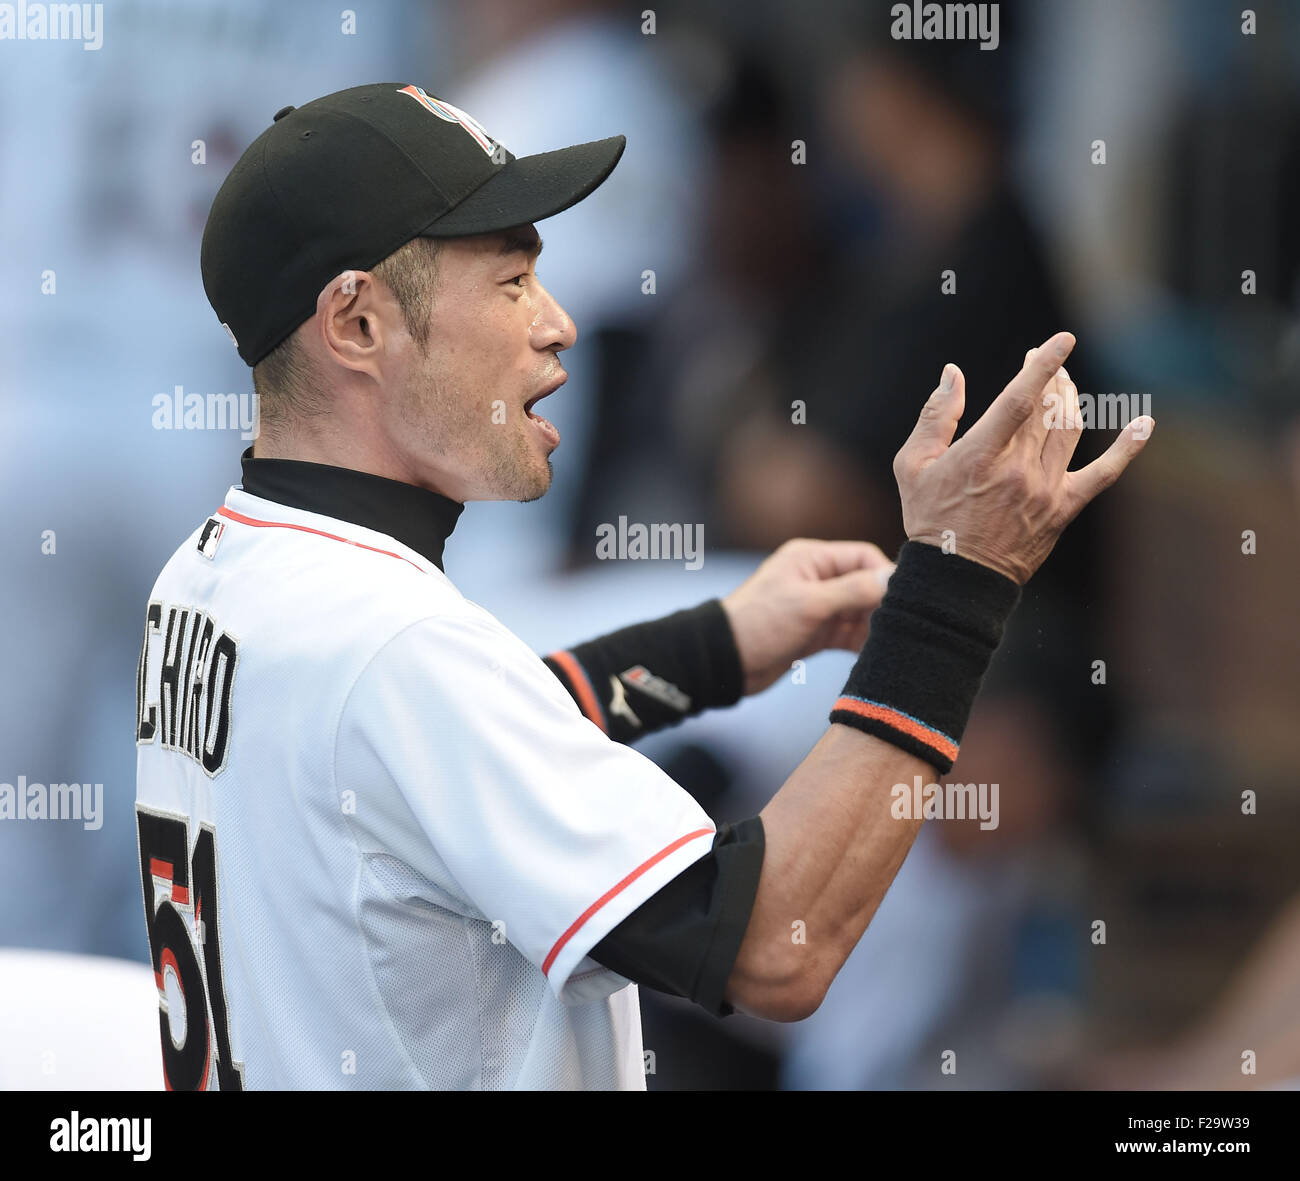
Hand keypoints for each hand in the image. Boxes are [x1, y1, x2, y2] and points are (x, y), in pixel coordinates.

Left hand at [721, 539, 894, 695]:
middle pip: (865, 585)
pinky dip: (862, 643)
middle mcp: (817, 580)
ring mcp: (817, 608)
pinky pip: (849, 635)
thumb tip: (893, 579)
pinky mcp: (816, 634)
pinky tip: (877, 656)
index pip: (863, 557)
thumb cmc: (758, 623)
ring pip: (860, 613)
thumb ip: (852, 591)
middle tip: (903, 626)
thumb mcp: (809, 604)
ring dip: (875, 627)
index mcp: (812, 559)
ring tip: (893, 643)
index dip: (885, 575)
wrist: (724, 662)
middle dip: (883, 604)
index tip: (904, 600)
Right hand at [894, 332, 1152, 584]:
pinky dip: (1126, 448)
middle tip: (1046, 362)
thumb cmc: (928, 518)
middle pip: (1046, 410)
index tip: (1060, 341)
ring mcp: (1046, 490)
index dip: (1042, 367)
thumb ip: (935, 415)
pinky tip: (1144, 424)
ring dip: (1070, 400)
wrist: (955, 579)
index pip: (1020, 400)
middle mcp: (1018, 470)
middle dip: (1050, 378)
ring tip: (1064, 385)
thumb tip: (953, 373)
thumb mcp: (913, 465)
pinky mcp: (1063, 509)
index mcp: (981, 455)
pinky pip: (1104, 475)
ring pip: (1069, 431)